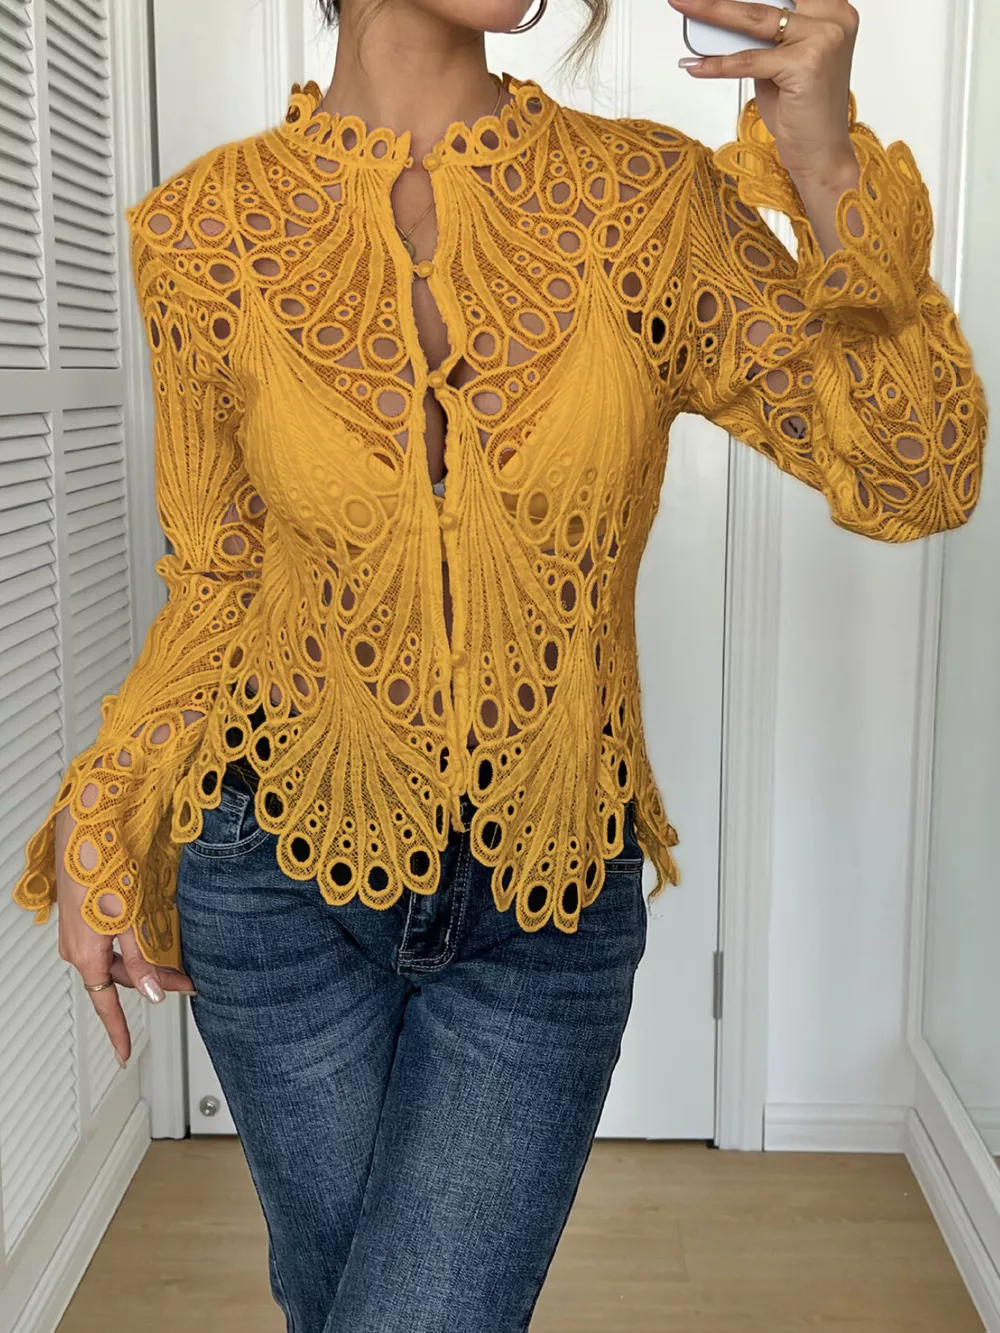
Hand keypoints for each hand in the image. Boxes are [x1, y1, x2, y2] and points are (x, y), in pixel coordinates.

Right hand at [54, 804, 196, 1067]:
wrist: (84, 825)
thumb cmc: (101, 863)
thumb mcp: (128, 917)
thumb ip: (140, 958)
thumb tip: (150, 993)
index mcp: (85, 953)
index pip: (105, 1004)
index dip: (118, 1031)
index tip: (125, 1055)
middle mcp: (76, 946)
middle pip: (118, 979)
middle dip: (152, 984)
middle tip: (187, 983)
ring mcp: (78, 931)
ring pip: (115, 960)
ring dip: (145, 965)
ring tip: (176, 963)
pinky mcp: (83, 915)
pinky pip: (109, 944)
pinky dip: (131, 949)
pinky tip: (149, 942)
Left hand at [670, 0, 859, 188]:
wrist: (821, 152)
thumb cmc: (801, 109)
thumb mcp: (780, 61)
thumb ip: (761, 36)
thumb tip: (719, 19)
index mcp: (831, 9)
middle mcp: (833, 18)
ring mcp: (823, 39)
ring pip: (754, 20)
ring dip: (713, 11)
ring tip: (685, 6)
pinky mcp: (805, 64)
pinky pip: (749, 60)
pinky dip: (718, 64)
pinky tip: (696, 65)